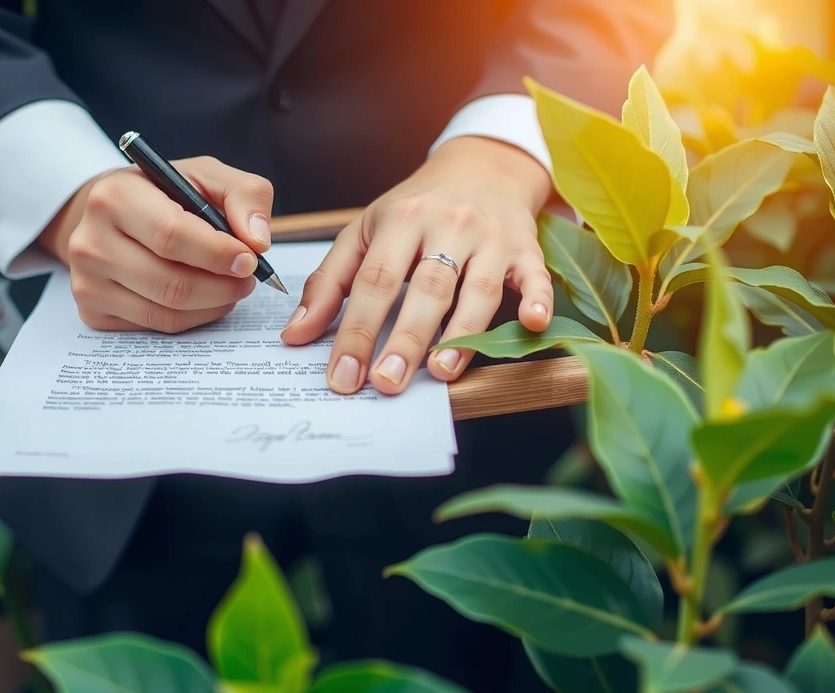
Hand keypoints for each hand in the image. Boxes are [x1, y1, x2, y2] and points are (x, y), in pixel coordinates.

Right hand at [39, 158, 274, 333]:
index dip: (218, 254)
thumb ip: (245, 196)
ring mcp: (86, 283)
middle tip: (246, 278)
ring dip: (213, 305)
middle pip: (171, 284)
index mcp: (114, 196)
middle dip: (222, 286)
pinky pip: (156, 327)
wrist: (113, 214)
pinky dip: (192, 318)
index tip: (250, 260)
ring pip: (166, 313)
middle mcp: (89, 242)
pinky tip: (203, 298)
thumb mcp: (207, 176)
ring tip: (230, 286)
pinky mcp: (92, 313)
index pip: (171, 236)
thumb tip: (259, 241)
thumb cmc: (166, 194)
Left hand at [280, 137, 554, 394]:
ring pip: (478, 289)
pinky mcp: (526, 249)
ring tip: (439, 373)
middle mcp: (448, 225)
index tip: (343, 375)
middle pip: (427, 288)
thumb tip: (296, 335)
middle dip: (405, 339)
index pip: (375, 281)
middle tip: (386, 382)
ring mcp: (491, 239)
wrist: (481, 167)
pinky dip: (538, 300)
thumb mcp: (365, 232)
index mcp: (402, 220)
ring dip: (462, 334)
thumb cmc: (416, 208)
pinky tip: (533, 324)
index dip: (357, 330)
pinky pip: (536, 277)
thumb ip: (330, 283)